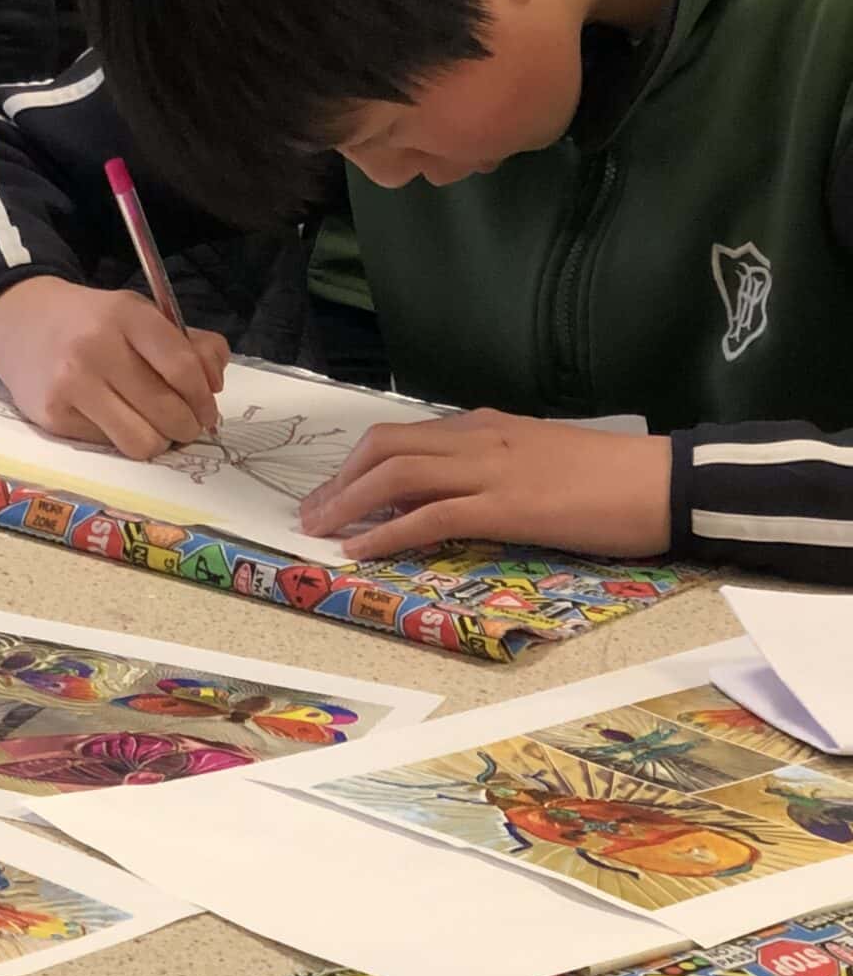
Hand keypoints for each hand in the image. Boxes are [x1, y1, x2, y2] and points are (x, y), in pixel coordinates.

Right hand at [0, 276, 227, 459]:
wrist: (19, 320)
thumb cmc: (91, 321)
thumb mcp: (139, 314)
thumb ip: (187, 343)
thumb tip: (214, 386)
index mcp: (127, 316)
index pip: (183, 369)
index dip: (204, 399)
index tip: (208, 411)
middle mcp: (97, 348)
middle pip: (168, 412)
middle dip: (187, 427)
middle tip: (183, 424)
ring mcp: (71, 385)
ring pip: (142, 442)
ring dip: (157, 441)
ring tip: (153, 428)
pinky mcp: (52, 417)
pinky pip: (108, 446)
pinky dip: (120, 438)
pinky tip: (113, 420)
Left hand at [299, 408, 672, 559]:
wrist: (663, 481)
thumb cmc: (612, 477)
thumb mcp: (538, 457)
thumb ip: (491, 466)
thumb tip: (448, 492)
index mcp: (486, 425)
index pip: (403, 434)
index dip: (359, 462)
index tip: (333, 489)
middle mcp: (478, 438)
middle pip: (385, 447)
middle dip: (340, 479)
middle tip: (312, 512)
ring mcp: (490, 470)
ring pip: (397, 475)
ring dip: (349, 503)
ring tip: (321, 531)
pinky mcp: (506, 506)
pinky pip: (429, 515)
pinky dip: (386, 531)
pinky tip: (360, 549)